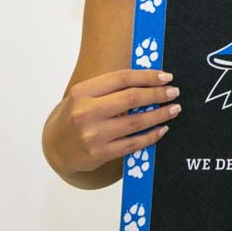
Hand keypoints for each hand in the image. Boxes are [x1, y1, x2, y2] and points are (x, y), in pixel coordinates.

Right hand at [44, 68, 181, 178]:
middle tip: (174, 92)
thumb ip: (112, 88)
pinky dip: (152, 135)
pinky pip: (134, 143)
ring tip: (174, 109)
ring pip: (136, 122)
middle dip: (158, 94)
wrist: (57, 147)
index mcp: (82, 91)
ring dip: (160, 114)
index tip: (166, 76)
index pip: (122, 78)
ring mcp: (93, 135)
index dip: (148, 76)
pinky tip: (162, 129)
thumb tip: (152, 80)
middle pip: (132, 98)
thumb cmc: (77, 115)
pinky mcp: (100, 154)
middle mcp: (86, 112)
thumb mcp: (85, 96)